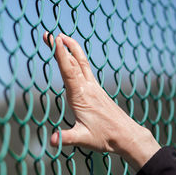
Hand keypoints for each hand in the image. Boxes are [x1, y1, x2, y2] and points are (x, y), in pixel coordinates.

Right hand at [43, 32, 160, 170]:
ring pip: (81, 62)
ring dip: (71, 48)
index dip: (60, 54)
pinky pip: (85, 68)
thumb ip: (66, 138)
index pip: (68, 70)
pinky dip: (76, 58)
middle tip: (49, 34)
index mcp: (80, 95)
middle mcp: (87, 87)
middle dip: (61, 46)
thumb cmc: (105, 137)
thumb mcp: (83, 139)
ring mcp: (93, 87)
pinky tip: (74, 58)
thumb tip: (52, 140)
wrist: (126, 135)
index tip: (54, 39)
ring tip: (61, 37)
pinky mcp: (96, 90)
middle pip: (73, 61)